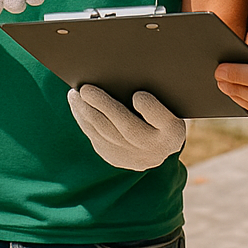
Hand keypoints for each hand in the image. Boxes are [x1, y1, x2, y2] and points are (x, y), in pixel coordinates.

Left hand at [67, 85, 185, 170]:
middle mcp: (155, 150)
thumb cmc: (159, 110)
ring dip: (87, 113)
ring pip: (106, 135)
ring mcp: (134, 159)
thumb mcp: (167, 103)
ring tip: (75, 95)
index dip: (150, 108)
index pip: (162, 120)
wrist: (156, 141)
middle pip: (127, 128)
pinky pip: (96, 139)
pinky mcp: (116, 159)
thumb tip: (134, 89)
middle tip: (86, 89)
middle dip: (103, 107)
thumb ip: (155, 97)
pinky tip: (77, 107)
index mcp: (173, 133)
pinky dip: (84, 121)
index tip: (138, 95)